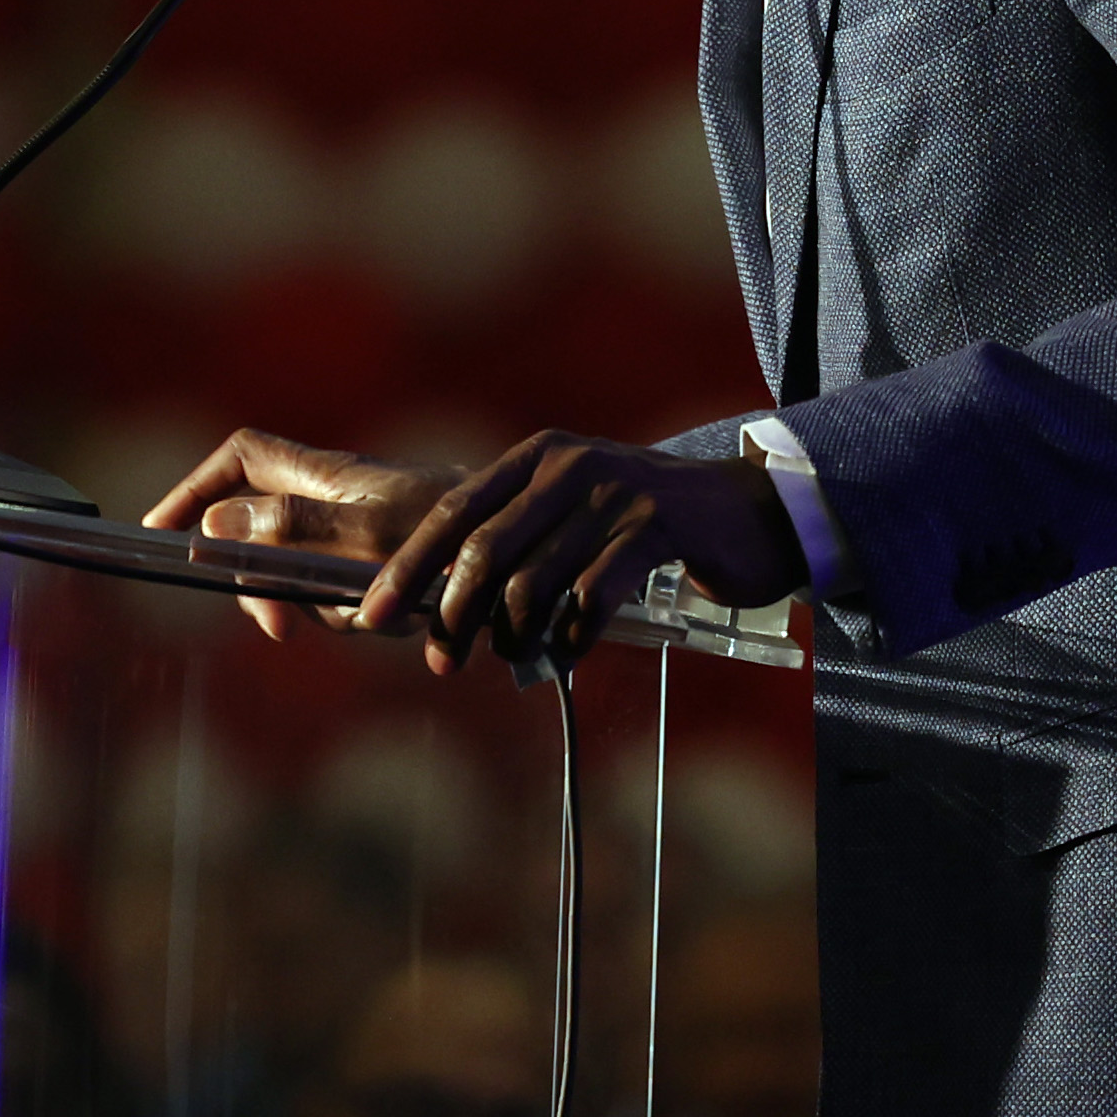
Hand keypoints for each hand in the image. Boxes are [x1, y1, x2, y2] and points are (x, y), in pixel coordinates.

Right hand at [142, 429, 465, 641]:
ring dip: (330, 611)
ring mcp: (357, 534)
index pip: (238, 460)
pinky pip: (347, 603)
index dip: (195, 487)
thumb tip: (215, 526)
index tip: (163, 531)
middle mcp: (333, 500)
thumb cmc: (454, 532)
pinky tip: (404, 623)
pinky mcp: (384, 568)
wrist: (530, 551)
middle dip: (267, 588)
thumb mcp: (368, 532)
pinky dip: (366, 618)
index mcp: (321, 474)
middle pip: (259, 537)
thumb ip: (290, 528)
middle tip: (282, 628)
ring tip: (381, 615)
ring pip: (304, 580)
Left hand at [361, 430, 805, 675]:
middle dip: (452, 613)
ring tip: (511, 657)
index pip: (453, 511)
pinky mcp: (655, 527)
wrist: (742, 511)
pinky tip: (566, 653)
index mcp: (535, 457)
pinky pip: (592, 597)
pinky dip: (570, 637)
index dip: (409, 567)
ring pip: (534, 579)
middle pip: (484, 549)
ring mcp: (613, 493)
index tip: (373, 615)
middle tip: (440, 659)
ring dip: (511, 634)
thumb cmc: (640, 524)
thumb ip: (515, 539)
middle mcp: (567, 466)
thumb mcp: (571, 510)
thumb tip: (439, 603)